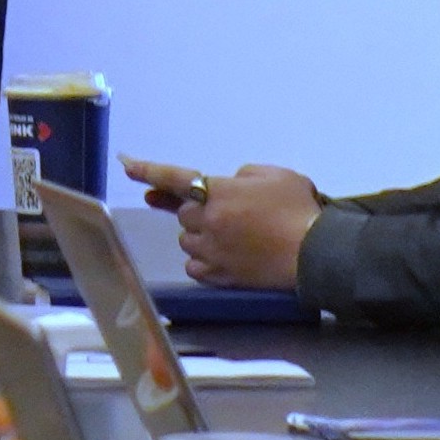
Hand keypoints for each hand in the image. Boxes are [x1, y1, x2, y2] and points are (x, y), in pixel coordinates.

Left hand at [157, 161, 319, 289]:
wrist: (315, 252)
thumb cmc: (298, 209)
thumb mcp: (276, 175)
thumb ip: (245, 174)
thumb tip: (231, 183)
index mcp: (218, 191)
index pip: (174, 177)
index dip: (147, 170)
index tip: (124, 164)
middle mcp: (207, 220)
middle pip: (185, 213)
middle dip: (200, 210)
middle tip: (228, 213)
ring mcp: (211, 249)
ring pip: (187, 240)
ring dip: (201, 236)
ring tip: (233, 237)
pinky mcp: (219, 275)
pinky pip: (195, 266)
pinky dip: (203, 260)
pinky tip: (224, 257)